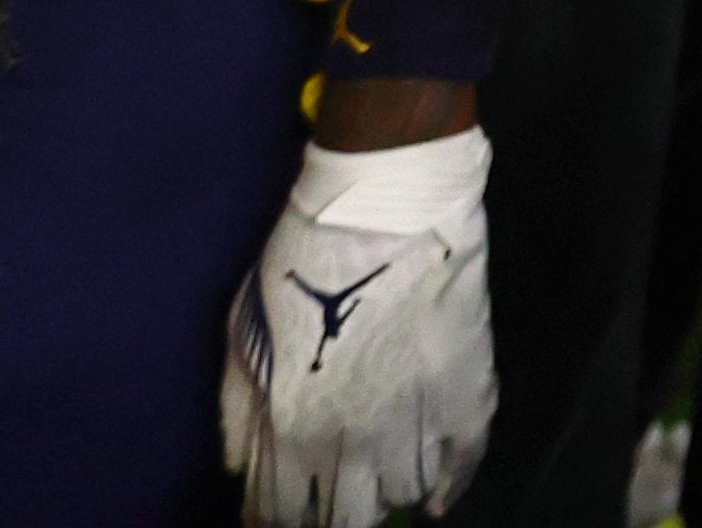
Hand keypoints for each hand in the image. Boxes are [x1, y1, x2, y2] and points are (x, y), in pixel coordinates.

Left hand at [225, 128, 499, 527]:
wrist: (388, 204)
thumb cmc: (302, 260)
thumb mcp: (242, 332)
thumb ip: (235, 411)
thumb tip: (238, 470)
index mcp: (293, 428)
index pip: (280, 513)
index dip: (279, 518)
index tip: (284, 507)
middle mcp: (355, 441)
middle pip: (346, 520)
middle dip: (334, 517)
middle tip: (333, 497)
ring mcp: (416, 418)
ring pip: (401, 492)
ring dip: (386, 492)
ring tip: (379, 477)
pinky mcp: (465, 391)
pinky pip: (463, 463)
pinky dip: (449, 489)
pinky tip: (433, 500)